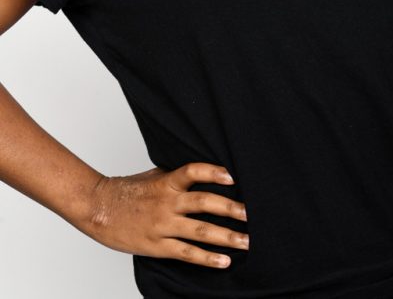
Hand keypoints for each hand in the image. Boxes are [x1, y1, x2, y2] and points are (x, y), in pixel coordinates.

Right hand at [81, 162, 248, 268]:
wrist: (98, 208)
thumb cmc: (126, 190)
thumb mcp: (152, 176)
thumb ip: (175, 176)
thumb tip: (200, 174)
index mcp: (166, 182)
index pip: (193, 171)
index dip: (213, 172)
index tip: (233, 176)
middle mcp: (167, 202)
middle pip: (204, 203)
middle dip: (231, 209)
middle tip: (252, 214)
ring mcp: (163, 225)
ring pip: (200, 231)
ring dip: (226, 236)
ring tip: (246, 241)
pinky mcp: (157, 246)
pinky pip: (186, 253)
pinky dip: (207, 258)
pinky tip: (224, 261)